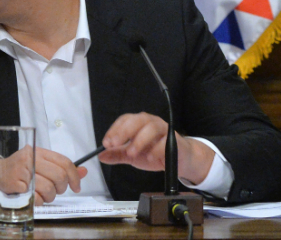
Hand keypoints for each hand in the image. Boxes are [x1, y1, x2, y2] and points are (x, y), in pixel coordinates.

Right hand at [0, 147, 86, 206]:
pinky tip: (30, 196)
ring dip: (48, 197)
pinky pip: (36, 198)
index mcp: (38, 151)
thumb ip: (60, 168)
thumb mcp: (39, 164)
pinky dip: (36, 201)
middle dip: (60, 188)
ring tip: (40, 194)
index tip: (76, 187)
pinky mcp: (16, 183)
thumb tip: (83, 171)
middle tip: (55, 191)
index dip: (74, 176)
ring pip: (49, 189)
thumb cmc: (18, 171)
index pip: (64, 162)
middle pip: (59, 176)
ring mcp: (22, 170)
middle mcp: (31, 158)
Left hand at [99, 112, 214, 183]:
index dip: (114, 130)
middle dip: (124, 131)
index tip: (106, 143)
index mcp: (139, 123)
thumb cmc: (154, 153)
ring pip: (152, 128)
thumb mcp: (132, 155)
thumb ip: (117, 154)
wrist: (180, 161)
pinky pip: (166, 142)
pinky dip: (156, 150)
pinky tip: (149, 159)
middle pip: (138, 120)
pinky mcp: (176, 141)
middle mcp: (152, 122)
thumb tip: (100, 156)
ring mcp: (165, 130)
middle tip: (114, 145)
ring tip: (130, 154)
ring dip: (139, 140)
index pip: (125, 120)